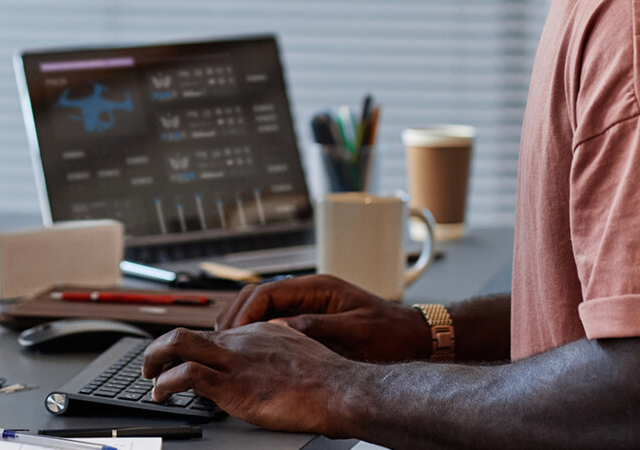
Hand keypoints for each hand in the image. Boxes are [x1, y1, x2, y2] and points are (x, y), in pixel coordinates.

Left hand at [141, 323, 358, 434]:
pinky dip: (165, 383)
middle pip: (187, 332)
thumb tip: (273, 356)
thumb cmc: (328, 379)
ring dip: (154, 360)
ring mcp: (234, 361)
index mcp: (258, 332)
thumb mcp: (302, 351)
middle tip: (153, 364)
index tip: (184, 358)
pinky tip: (161, 394)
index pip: (214, 332)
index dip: (193, 347)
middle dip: (160, 348)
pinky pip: (186, 376)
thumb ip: (281, 348)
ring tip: (149, 377)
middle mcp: (241, 340)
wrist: (338, 390)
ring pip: (178, 344)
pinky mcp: (232, 385)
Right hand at [217, 274, 430, 361]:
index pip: (268, 291)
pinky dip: (259, 334)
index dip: (245, 312)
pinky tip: (252, 352)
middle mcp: (311, 292)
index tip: (233, 334)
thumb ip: (317, 328)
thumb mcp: (354, 332)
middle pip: (259, 296)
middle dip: (237, 316)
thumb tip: (280, 328)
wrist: (417, 339)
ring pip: (264, 309)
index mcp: (320, 287)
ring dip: (245, 325)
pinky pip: (277, 322)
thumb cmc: (392, 334)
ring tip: (230, 348)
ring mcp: (311, 306)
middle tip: (222, 342)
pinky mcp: (313, 321)